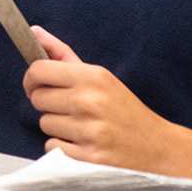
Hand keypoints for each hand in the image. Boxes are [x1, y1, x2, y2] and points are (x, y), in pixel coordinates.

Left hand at [23, 25, 181, 170]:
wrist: (159, 149)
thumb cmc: (125, 111)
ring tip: (83, 128)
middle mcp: (90, 101)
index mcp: (93, 77)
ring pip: (44, 124)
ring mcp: (90, 131)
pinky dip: (63, 149)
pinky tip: (85, 145)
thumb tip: (35, 32)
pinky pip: (52, 148)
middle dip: (49, 105)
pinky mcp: (88, 158)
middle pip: (37, 99)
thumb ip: (64, 55)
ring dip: (58, 128)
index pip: (38, 70)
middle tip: (71, 110)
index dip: (32, 79)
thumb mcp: (101, 78)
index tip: (38, 86)